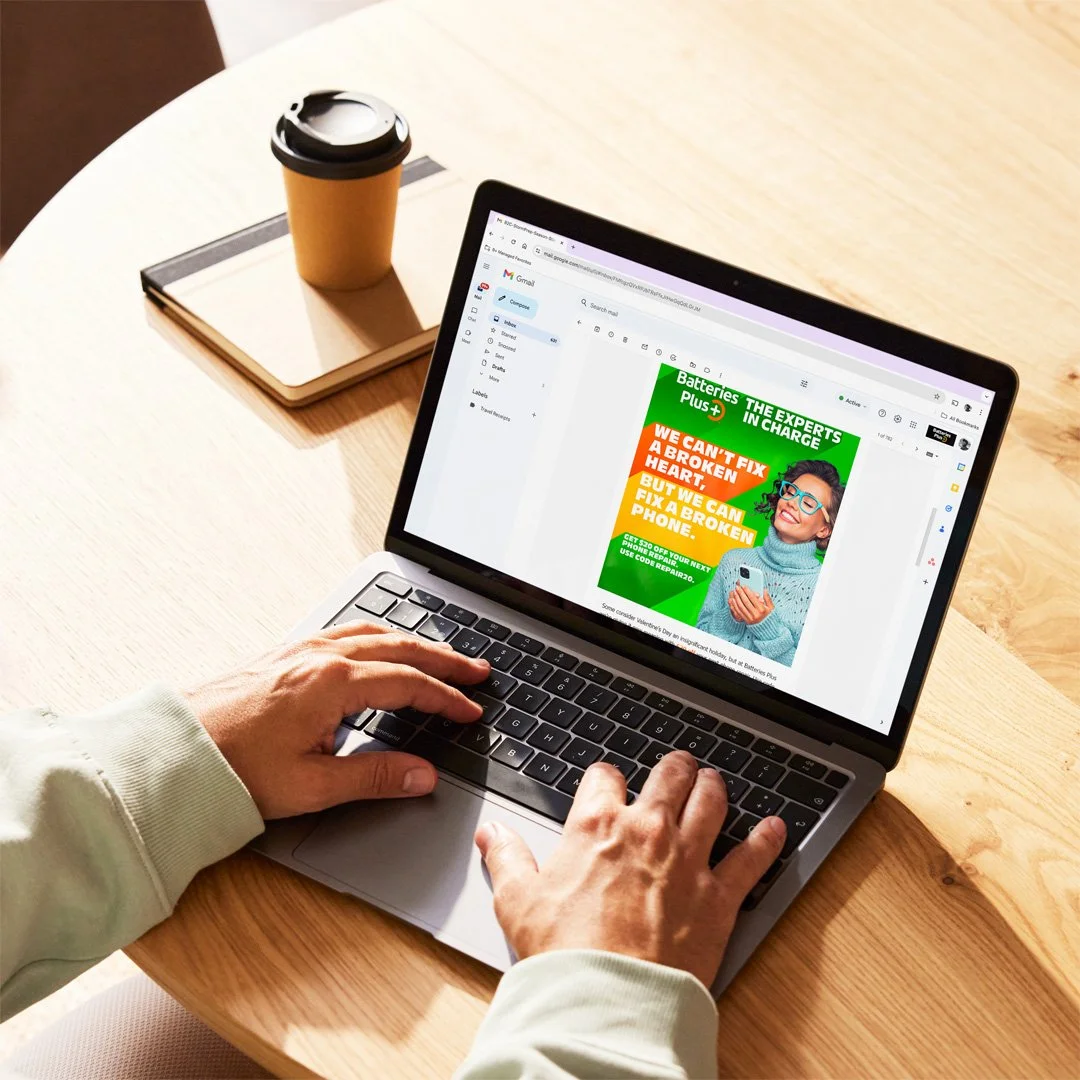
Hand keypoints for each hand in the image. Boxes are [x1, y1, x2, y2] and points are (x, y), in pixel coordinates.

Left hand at [184, 621, 488, 818]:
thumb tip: (423, 775)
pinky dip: (377, 636)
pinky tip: (378, 646)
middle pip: (399, 647)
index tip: (471, 710)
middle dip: (443, 659)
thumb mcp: (311, 786)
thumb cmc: (232, 768)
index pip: (408, 683)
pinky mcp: (283, 654)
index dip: (446, 698)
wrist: (170, 753)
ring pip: (372, 633)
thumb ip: (374, 778)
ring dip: (412, 642)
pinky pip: (344, 632)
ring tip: (438, 654)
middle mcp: (319, 656)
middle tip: (476, 668)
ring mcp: (299, 650)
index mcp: (333, 683)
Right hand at [475, 752, 785, 986]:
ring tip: (715, 782)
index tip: (607, 785)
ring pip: (711, 801)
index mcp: (596, 825)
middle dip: (673, 767)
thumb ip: (506, 857)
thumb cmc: (563, 953)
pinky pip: (752, 858)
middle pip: (669, 775)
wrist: (608, 998)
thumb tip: (491, 833)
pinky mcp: (719, 895)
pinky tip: (775, 828)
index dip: (605, 778)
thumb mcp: (517, 901)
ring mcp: (687, 858)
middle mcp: (647, 830)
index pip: (604, 776)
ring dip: (714, 787)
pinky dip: (767, 840)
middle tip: (676, 768)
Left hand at [727, 583, 773, 624]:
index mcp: (762, 610)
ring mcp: (750, 618)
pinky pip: (739, 612)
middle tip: (737, 587)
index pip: (753, 599)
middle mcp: (755, 614)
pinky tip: (733, 600)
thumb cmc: (769, 616)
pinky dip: (735, 606)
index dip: (748, 592)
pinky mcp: (746, 620)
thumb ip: (768, 598)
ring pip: (741, 606)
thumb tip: (765, 590)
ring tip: (734, 592)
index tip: (744, 586)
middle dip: (741, 593)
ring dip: (737, 598)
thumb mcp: (771, 607)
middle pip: (746, 602)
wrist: (766, 628)